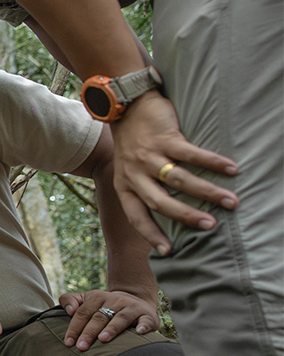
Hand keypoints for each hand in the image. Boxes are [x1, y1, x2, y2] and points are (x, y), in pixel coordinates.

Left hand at [59, 289, 157, 349]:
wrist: (136, 299)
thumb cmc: (105, 305)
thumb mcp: (86, 299)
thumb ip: (70, 300)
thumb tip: (68, 310)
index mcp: (97, 297)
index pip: (83, 312)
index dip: (75, 327)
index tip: (68, 342)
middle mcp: (115, 301)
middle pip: (99, 317)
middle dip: (89, 332)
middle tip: (81, 347)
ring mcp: (132, 308)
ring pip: (120, 318)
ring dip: (112, 328)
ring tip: (103, 339)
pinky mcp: (147, 316)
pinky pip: (146, 320)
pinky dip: (143, 326)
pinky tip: (139, 332)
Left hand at [111, 92, 237, 254]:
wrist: (124, 104)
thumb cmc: (132, 141)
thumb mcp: (127, 168)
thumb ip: (142, 187)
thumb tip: (167, 213)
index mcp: (124, 184)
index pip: (136, 216)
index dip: (150, 234)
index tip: (168, 251)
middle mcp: (134, 172)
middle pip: (161, 202)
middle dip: (186, 217)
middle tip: (210, 226)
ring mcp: (149, 155)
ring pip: (180, 180)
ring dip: (207, 192)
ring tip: (230, 202)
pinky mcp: (165, 137)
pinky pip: (192, 154)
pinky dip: (213, 163)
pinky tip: (232, 170)